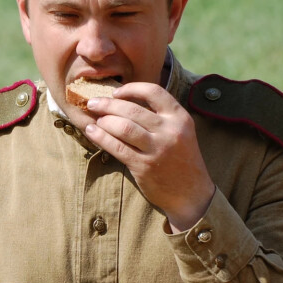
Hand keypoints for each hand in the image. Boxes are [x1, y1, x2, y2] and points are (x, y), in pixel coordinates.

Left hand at [82, 82, 214, 231]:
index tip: (116, 92)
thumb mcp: (179, 133)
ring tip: (95, 120)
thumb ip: (160, 117)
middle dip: (108, 104)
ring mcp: (157, 149)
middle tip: (93, 103)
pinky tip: (91, 131)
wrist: (191, 193)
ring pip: (122, 126)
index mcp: (180, 118)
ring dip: (104, 121)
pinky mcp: (143, 166)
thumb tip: (124, 102)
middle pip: (132, 109)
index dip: (131, 89)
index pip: (154, 91)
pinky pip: (116, 147)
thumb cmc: (180, 159)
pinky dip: (100, 137)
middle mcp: (170, 131)